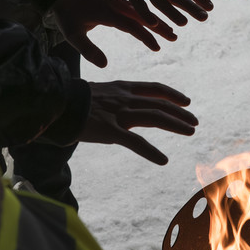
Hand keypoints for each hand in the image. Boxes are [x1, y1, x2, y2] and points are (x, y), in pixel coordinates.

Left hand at [51, 0, 175, 67]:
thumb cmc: (66, 14)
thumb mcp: (72, 34)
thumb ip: (87, 49)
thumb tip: (105, 65)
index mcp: (106, 12)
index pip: (129, 25)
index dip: (144, 36)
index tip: (156, 47)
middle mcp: (115, 5)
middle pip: (141, 16)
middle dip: (159, 27)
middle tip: (174, 37)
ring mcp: (117, 2)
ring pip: (141, 12)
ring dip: (157, 21)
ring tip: (172, 31)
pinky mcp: (117, 1)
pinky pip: (137, 8)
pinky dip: (149, 14)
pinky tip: (158, 20)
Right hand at [80, 81, 198, 163]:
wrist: (54, 103)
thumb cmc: (72, 100)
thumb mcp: (97, 92)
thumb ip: (113, 97)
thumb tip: (120, 102)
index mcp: (122, 88)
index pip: (154, 89)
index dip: (172, 95)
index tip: (186, 101)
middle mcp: (125, 99)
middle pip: (160, 104)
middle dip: (180, 113)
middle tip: (194, 122)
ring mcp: (119, 114)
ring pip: (155, 117)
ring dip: (176, 125)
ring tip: (190, 132)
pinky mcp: (110, 131)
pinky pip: (135, 143)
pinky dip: (151, 152)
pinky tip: (163, 160)